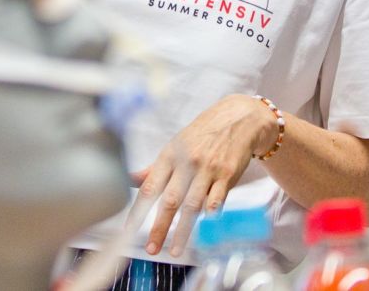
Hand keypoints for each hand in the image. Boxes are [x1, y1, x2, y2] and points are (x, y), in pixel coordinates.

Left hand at [131, 94, 274, 257]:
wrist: (239, 119)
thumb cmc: (203, 134)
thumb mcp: (176, 145)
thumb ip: (155, 168)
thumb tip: (129, 179)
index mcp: (170, 155)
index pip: (150, 186)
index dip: (139, 209)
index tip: (130, 228)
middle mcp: (187, 162)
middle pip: (170, 200)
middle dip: (159, 227)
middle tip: (151, 248)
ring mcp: (208, 169)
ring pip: (193, 205)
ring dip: (183, 231)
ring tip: (175, 249)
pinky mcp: (228, 175)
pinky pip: (216, 200)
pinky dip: (209, 215)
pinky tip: (204, 229)